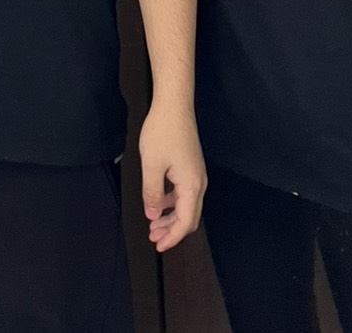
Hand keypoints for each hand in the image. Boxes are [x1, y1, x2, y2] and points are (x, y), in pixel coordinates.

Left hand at [140, 104, 205, 252]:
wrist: (175, 105)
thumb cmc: (161, 133)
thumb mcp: (151, 165)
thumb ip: (153, 193)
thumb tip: (154, 216)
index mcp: (192, 187)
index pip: (185, 223)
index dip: (172, 238)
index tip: (157, 246)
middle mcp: (199, 184)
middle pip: (189, 218)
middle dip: (172, 231)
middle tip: (153, 237)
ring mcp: (197, 175)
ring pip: (187, 206)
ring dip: (172, 217)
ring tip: (154, 223)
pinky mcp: (192, 167)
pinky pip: (185, 194)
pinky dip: (174, 203)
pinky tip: (160, 201)